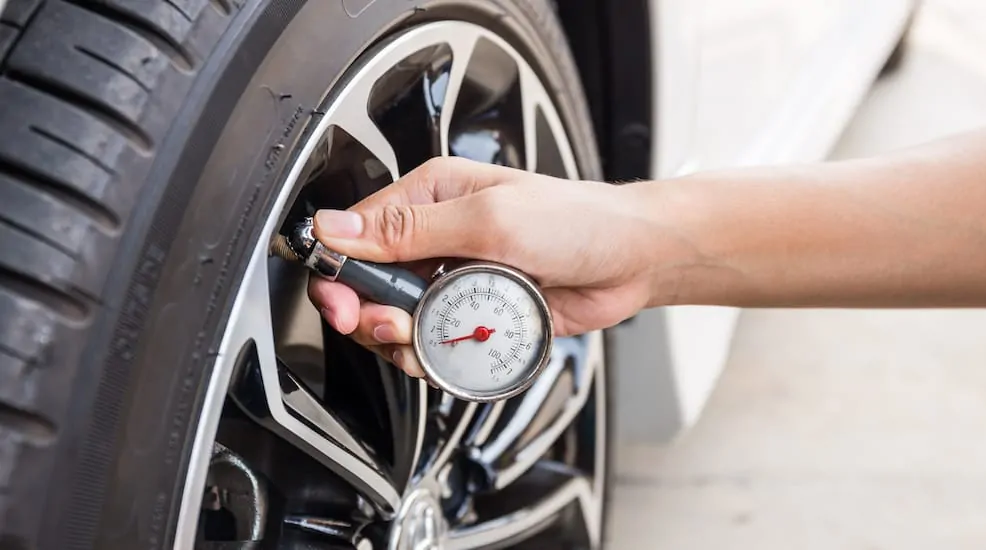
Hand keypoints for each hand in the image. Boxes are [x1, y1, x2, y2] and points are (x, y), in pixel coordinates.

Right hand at [307, 157, 657, 376]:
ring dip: (403, 340)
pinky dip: (434, 355)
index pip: (356, 234)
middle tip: (393, 326)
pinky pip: (434, 342)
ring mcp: (453, 278)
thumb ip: (411, 229)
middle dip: (370, 314)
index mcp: (430, 197)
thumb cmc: (576, 221)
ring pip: (398, 320)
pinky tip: (451, 352)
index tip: (344, 303)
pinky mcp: (473, 313)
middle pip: (369, 285)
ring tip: (426, 340)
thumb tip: (339, 228)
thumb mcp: (489, 218)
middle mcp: (435, 237)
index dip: (339, 273)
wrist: (630, 259)